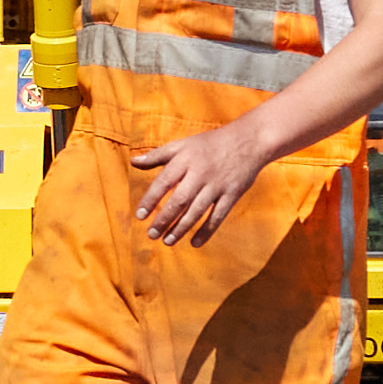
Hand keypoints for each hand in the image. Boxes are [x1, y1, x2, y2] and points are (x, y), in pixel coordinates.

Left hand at [134, 110, 292, 241]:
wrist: (249, 140)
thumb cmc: (210, 143)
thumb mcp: (183, 144)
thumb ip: (158, 155)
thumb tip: (133, 162)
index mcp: (185, 159)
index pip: (164, 182)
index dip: (150, 199)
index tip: (140, 216)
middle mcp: (200, 173)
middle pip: (179, 200)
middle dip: (164, 219)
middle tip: (151, 234)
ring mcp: (217, 185)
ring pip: (197, 211)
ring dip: (181, 228)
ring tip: (167, 241)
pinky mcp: (232, 194)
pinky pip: (218, 216)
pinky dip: (206, 231)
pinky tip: (195, 243)